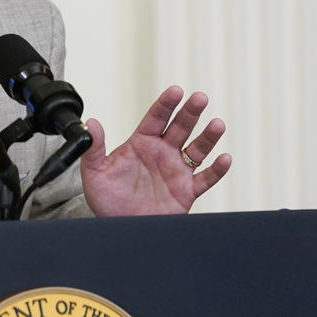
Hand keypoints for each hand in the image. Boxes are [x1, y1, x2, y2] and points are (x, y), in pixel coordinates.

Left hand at [80, 86, 230, 215]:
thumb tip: (91, 123)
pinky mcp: (186, 191)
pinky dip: (217, 170)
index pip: (155, 118)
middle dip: (190, 113)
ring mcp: (176, 171)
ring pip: (197, 150)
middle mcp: (162, 154)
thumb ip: (95, 147)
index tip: (176, 91)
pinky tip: (224, 159)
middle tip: (200, 98)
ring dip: (208, 137)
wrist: (118, 226)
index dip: (166, 104)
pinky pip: (206, 179)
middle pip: (180, 128)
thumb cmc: (106, 198)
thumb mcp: (95, 172)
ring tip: (217, 124)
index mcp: (141, 144)